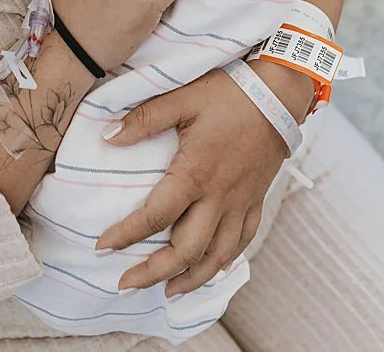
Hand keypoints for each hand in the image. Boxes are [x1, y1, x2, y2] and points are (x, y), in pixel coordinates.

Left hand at [96, 68, 287, 295]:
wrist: (282, 92)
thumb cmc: (232, 92)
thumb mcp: (184, 97)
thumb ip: (144, 119)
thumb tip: (107, 137)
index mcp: (196, 172)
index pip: (155, 216)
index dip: (125, 236)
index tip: (101, 247)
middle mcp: (220, 195)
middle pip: (187, 250)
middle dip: (154, 273)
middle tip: (126, 284)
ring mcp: (241, 200)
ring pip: (218, 255)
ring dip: (191, 278)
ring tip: (168, 291)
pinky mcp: (256, 198)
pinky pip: (244, 239)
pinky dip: (226, 260)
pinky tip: (212, 268)